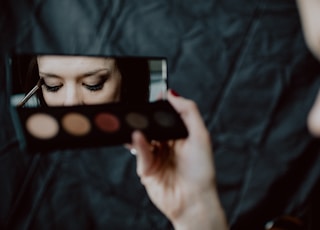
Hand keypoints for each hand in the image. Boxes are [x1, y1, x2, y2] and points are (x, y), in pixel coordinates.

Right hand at [130, 90, 227, 229]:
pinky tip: (138, 136)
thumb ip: (188, 112)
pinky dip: (138, 143)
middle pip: (152, 125)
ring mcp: (156, 156)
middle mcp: (167, 145)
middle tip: (141, 109)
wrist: (193, 200)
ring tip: (136, 121)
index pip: (166, 116)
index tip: (155, 95)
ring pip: (143, 137)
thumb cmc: (201, 171)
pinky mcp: (146, 168)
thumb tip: (172, 94)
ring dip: (139, 129)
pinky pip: (140, 151)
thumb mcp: (200, 135)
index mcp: (180, 136)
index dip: (160, 106)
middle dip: (146, 117)